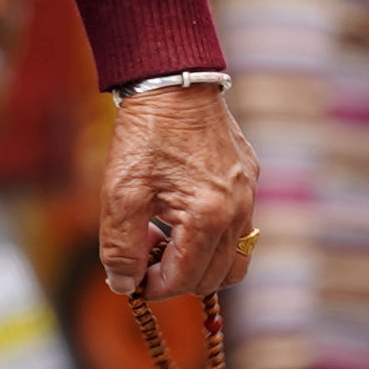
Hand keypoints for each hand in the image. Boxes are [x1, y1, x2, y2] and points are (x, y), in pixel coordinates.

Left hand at [94, 80, 258, 299]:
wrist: (171, 80)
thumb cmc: (144, 133)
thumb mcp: (119, 193)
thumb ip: (120, 247)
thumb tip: (124, 285)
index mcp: (208, 216)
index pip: (187, 279)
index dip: (156, 288)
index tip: (133, 280)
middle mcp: (239, 208)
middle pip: (217, 276)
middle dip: (178, 277)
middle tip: (144, 258)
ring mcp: (249, 192)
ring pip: (235, 256)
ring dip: (200, 261)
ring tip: (163, 240)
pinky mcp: (249, 177)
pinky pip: (240, 226)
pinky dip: (212, 236)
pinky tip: (178, 214)